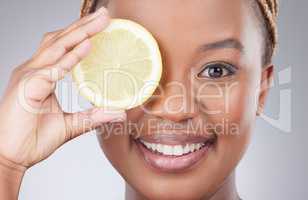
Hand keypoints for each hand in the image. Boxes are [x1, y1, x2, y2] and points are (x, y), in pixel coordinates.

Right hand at [0, 7, 125, 170]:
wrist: (11, 157)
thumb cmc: (32, 139)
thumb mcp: (71, 125)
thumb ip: (93, 116)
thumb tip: (119, 113)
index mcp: (42, 75)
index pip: (63, 47)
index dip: (81, 34)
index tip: (101, 25)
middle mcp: (34, 70)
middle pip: (61, 39)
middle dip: (84, 25)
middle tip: (105, 14)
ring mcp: (29, 76)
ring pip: (57, 47)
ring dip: (80, 32)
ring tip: (100, 22)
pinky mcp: (27, 87)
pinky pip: (52, 69)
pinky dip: (70, 57)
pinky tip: (87, 46)